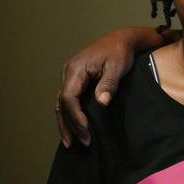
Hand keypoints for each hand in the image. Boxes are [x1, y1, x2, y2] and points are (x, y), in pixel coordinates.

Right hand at [57, 30, 137, 147]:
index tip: (86, 130)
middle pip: (62, 104)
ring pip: (62, 104)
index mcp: (75, 70)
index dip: (75, 116)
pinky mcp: (76, 81)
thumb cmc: (120, 51)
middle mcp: (68, 73)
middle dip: (70, 125)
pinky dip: (70, 115)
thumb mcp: (117, 67)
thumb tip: (101, 102)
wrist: (121, 40)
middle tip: (82, 143)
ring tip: (71, 143)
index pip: (68, 97)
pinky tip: (74, 128)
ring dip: (66, 123)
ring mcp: (70, 77)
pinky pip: (68, 100)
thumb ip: (108, 84)